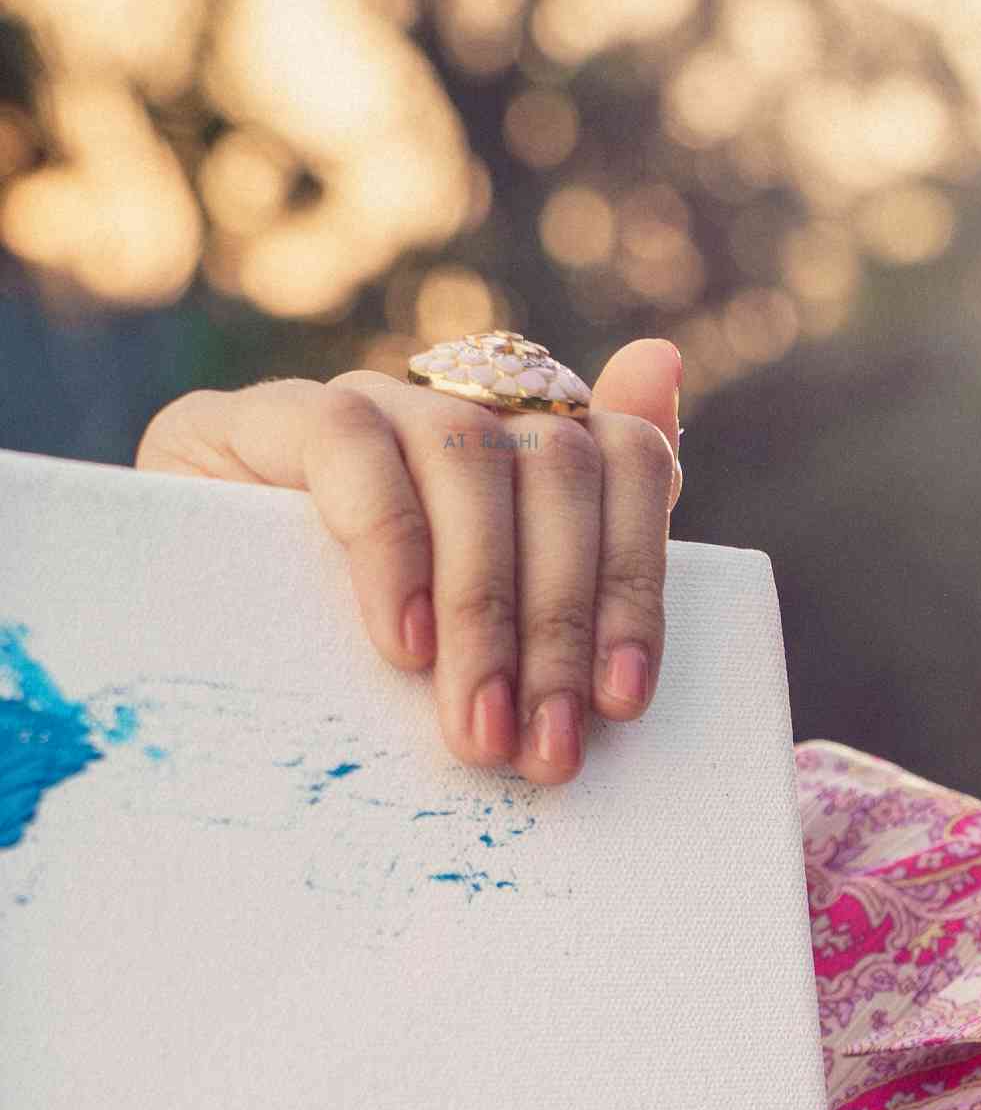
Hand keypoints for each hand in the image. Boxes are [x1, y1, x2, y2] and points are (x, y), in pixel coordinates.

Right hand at [134, 334, 682, 787]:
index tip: (621, 701)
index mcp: (525, 452)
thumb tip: (663, 360)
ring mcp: (363, 406)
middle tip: (541, 749)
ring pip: (466, 459)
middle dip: (560, 625)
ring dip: (483, 610)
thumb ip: (584, 533)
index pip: (623, 457)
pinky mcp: (265, 419)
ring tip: (473, 724)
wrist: (189, 649)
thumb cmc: (351, 659)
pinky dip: (391, 548)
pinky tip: (400, 642)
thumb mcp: (480, 637)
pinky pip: (351, 448)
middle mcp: (452, 409)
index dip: (637, 575)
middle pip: (555, 468)